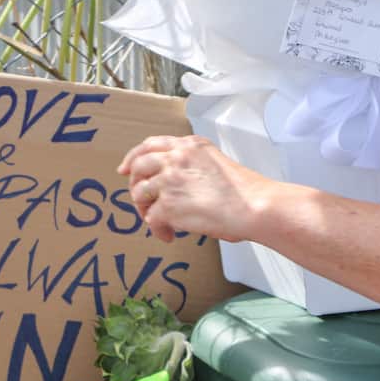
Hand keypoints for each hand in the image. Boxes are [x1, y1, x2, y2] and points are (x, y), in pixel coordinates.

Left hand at [117, 135, 273, 243]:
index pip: (150, 145)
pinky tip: (170, 235)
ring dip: (148, 211)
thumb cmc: (243, 191)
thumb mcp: (214, 162)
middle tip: (143, 202)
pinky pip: (151, 220)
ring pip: (140, 194)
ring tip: (162, 222)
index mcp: (188, 146)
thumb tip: (175, 183)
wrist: (254, 206)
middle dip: (136, 187)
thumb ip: (192, 164)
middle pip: (138, 168)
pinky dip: (158, 230)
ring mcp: (170, 180)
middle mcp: (176, 158)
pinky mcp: (169, 205)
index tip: (125, 169)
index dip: (133, 158)